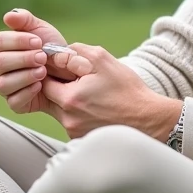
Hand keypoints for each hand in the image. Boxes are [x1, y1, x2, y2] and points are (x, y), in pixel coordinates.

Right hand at [0, 9, 77, 114]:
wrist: (69, 70)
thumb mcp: (41, 30)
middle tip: (42, 57)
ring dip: (24, 76)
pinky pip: (13, 101)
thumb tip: (8, 16)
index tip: (38, 42)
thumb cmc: (52, 48)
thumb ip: (25, 20)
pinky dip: (27, 93)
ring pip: (2, 84)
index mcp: (2, 48)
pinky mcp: (16, 103)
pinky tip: (40, 86)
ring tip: (43, 71)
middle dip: (23, 59)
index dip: (17, 41)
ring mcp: (5, 86)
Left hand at [40, 42, 164, 139]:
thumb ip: (76, 52)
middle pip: (49, 98)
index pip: (44, 82)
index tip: (66, 68)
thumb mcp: (103, 60)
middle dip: (59, 86)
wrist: (149, 119)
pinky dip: (77, 113)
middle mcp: (68, 120)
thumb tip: (57, 54)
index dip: (53, 71)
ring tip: (91, 93)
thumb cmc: (128, 90)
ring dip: (68, 99)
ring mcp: (74, 132)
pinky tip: (95, 107)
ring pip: (59, 110)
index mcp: (70, 100)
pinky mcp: (81, 139)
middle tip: (78, 79)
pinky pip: (70, 121)